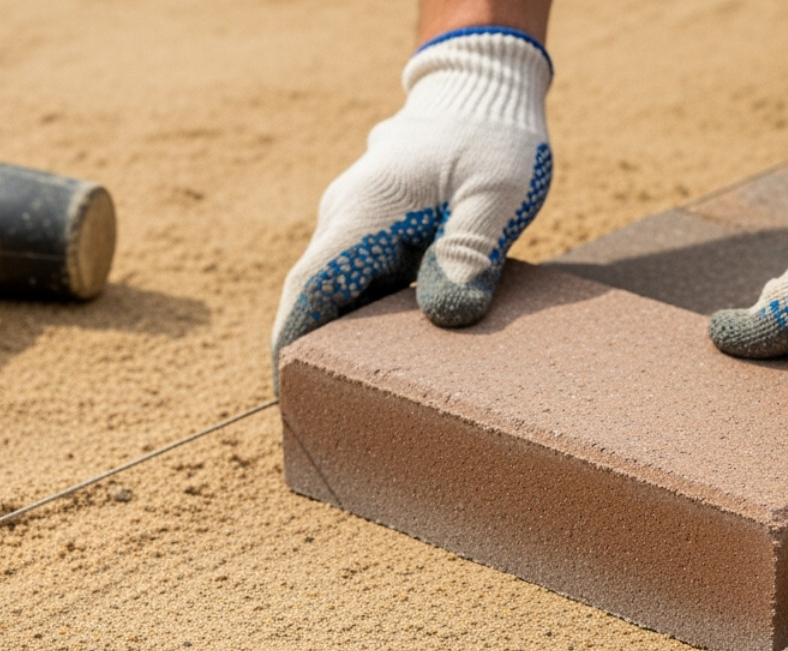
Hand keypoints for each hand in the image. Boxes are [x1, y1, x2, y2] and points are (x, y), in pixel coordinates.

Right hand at [271, 28, 552, 380]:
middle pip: (319, 303)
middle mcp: (348, 221)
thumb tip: (447, 316)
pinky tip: (409, 359)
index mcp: (362, 214)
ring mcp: (361, 228)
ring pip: (344, 298)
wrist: (484, 90)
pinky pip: (369, 287)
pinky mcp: (382, 235)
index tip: (289, 397)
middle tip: (340, 423)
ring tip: (375, 404)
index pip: (309, 290)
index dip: (293, 346)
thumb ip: (472, 250)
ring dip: (354, 344)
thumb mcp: (497, 192)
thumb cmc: (493, 136)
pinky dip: (380, 323)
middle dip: (322, 359)